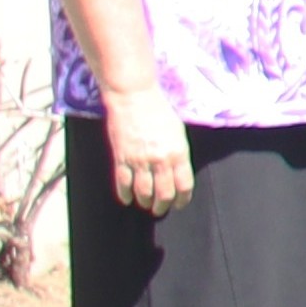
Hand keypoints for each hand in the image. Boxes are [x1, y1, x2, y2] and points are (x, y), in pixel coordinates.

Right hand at [97, 89, 194, 216]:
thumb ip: (179, 153)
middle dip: (163, 206)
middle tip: (160, 209)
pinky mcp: (121, 157)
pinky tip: (127, 199)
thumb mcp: (178, 132)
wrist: (133, 97)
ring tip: (145, 205)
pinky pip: (122, 182)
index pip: (184, 185)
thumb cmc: (159, 110)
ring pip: (143, 192)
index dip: (182, 199)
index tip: (179, 204)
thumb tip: (178, 172)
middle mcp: (161, 160)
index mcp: (179, 153)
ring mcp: (140, 160)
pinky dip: (125, 194)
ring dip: (145, 202)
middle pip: (164, 193)